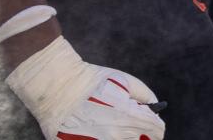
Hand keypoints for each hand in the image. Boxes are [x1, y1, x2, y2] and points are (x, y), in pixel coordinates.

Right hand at [4, 36, 165, 139]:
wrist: (56, 87)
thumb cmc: (91, 80)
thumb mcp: (123, 80)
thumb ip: (144, 94)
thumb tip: (155, 108)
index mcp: (128, 116)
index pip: (156, 132)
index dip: (156, 127)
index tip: (153, 126)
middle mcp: (115, 135)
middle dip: (139, 134)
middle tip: (132, 127)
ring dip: (121, 137)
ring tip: (109, 125)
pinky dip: (102, 138)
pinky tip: (96, 130)